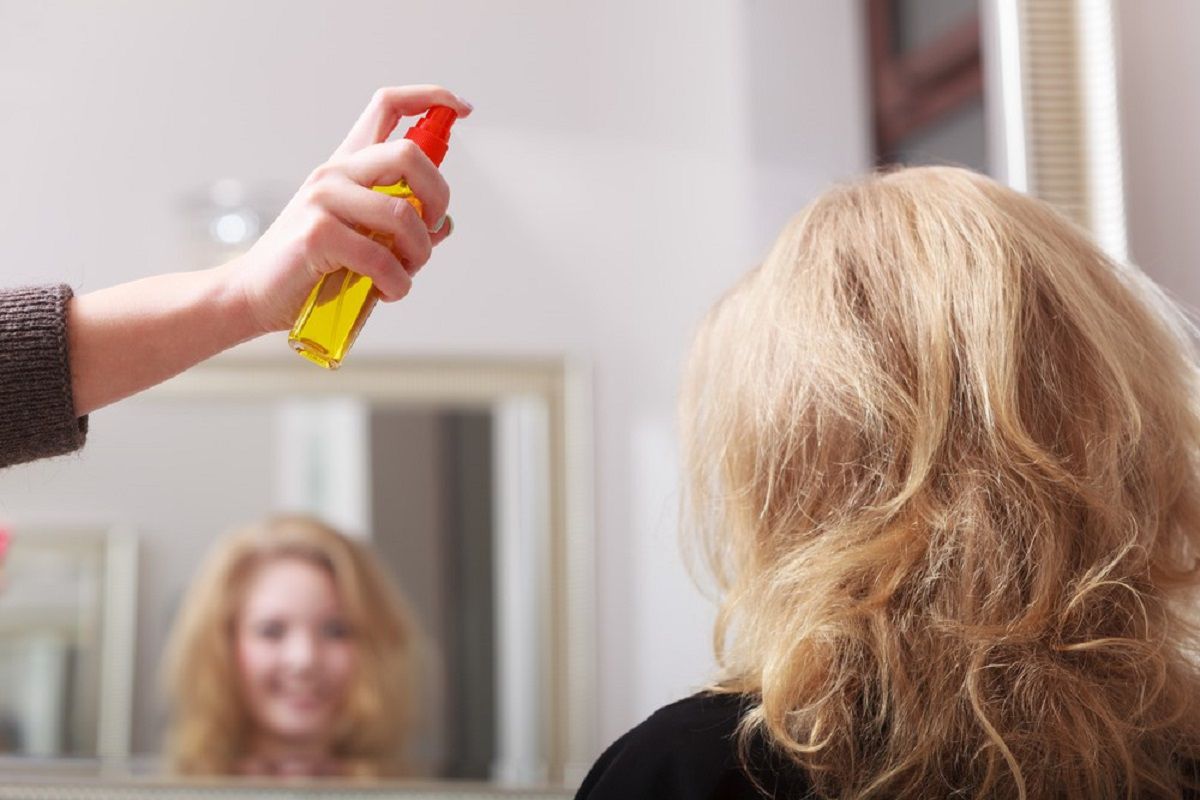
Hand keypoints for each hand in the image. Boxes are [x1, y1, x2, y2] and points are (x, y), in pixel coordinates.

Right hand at [226, 85, 472, 333]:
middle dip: (439, 196)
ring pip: (403, 213)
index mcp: (347, 166)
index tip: (461, 107)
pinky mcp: (317, 232)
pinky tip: (387, 292)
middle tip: (431, 231)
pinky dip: (397, 283)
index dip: (430, 98)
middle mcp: (335, 173)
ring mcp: (323, 198)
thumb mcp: (362, 241)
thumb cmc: (311, 269)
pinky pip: (381, 257)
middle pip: (409, 153)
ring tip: (404, 275)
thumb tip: (442, 224)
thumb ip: (400, 227)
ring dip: (419, 253)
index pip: (387, 106)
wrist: (255, 296)